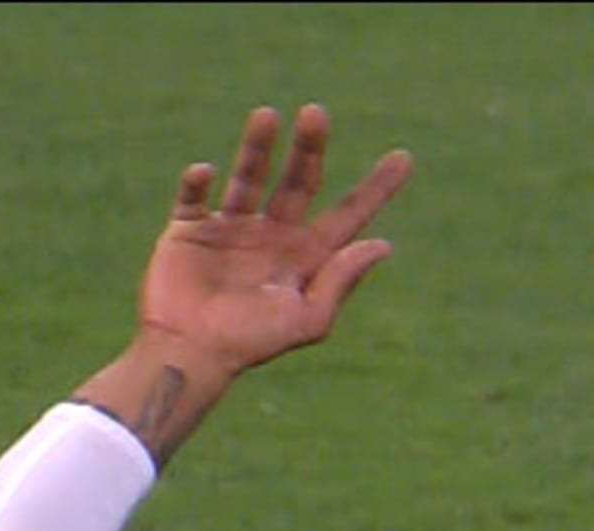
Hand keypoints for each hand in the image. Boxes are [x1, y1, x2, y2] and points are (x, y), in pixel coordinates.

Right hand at [135, 104, 411, 379]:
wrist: (191, 355)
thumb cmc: (253, 344)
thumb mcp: (308, 319)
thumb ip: (341, 280)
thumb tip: (383, 244)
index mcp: (307, 256)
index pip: (349, 214)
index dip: (376, 188)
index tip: (405, 157)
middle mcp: (273, 235)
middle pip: (298, 181)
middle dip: (309, 148)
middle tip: (316, 113)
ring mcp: (230, 229)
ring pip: (248, 176)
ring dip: (257, 146)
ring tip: (267, 115)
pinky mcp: (188, 230)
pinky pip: (193, 197)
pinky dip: (197, 182)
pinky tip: (205, 172)